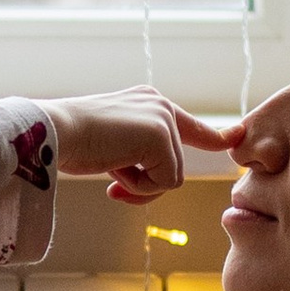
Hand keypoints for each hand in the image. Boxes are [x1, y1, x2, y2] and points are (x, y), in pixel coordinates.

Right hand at [44, 91, 237, 203]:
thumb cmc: (71, 142)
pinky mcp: (160, 136)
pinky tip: (114, 170)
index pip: (190, 125)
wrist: (53, 132)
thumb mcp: (111, 144)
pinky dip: (138, 187)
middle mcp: (161, 106)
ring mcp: (162, 119)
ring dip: (139, 185)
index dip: (215, 136)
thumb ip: (138, 155)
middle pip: (174, 166)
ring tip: (109, 169)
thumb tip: (161, 177)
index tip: (236, 136)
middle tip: (113, 185)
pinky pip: (165, 183)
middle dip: (145, 184)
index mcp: (148, 103)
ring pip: (171, 177)